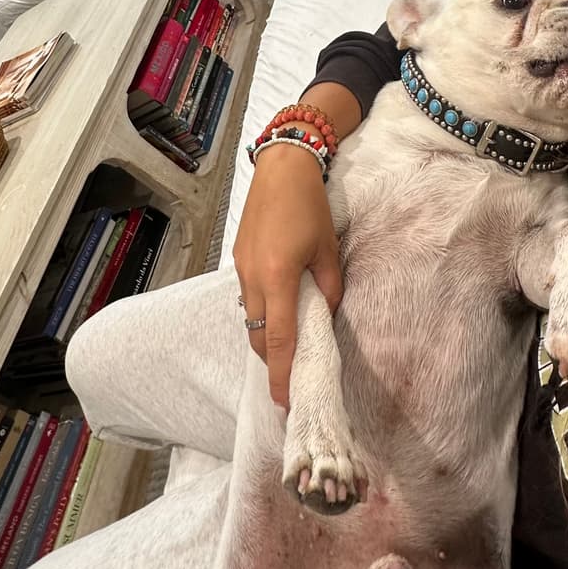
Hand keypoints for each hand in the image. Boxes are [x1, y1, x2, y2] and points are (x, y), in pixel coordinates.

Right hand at [233, 142, 342, 408]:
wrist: (281, 168)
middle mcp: (252, 278)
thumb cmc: (309, 205)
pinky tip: (278, 310)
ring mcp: (241, 269)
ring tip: (287, 349)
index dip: (281, 373)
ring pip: (250, 318)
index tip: (284, 400)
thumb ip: (329, 287)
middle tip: (290, 379)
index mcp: (277, 277)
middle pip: (258, 336)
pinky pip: (248, 298)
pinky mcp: (238, 258)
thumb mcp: (328, 248)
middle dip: (272, 361)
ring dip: (266, 337)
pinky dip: (262, 313)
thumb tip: (328, 314)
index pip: (278, 338)